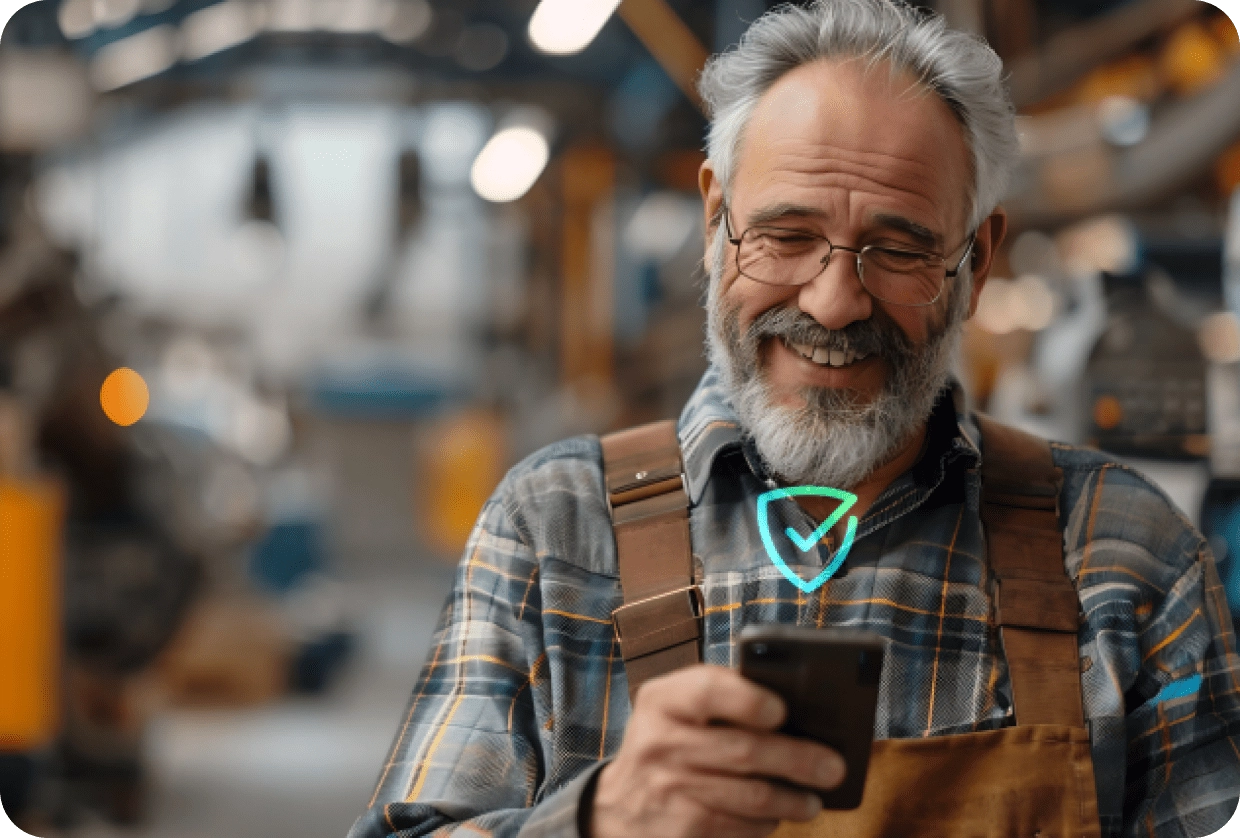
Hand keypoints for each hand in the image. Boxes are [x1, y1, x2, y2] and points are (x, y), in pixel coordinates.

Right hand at [588, 665, 845, 837]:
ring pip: (750, 796)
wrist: (619, 807)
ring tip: (814, 799)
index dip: (748, 699)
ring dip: (792, 800)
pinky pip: (740, 827)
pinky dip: (766, 824)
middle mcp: (659, 742)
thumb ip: (722, 700)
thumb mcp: (677, 711)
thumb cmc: (668, 746)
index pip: (706, 689)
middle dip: (797, 760)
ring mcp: (668, 789)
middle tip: (834, 767)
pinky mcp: (680, 829)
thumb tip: (797, 713)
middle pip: (743, 750)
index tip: (782, 710)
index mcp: (662, 699)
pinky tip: (777, 817)